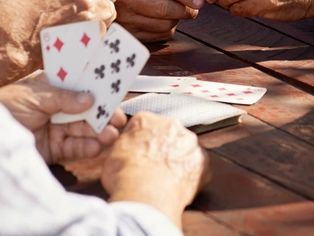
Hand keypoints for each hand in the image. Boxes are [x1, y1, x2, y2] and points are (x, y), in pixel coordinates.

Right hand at [0, 0, 116, 88]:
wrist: (9, 42)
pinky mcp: (93, 32)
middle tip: (83, 13)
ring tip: (79, 27)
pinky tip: (77, 38)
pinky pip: (105, 31)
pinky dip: (95, 35)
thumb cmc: (16, 14)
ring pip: (110, 11)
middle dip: (100, 1)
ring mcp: (91, 9)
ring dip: (100, 18)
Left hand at [0, 71, 125, 163]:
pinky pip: (74, 148)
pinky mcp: (53, 150)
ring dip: (99, 131)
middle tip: (119, 117)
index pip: (77, 84)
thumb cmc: (4, 107)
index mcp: (49, 88)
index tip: (114, 87)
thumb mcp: (34, 95)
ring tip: (112, 133)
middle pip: (85, 109)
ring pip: (83, 129)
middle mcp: (55, 108)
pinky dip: (87, 147)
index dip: (95, 85)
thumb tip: (90, 98)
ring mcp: (54, 129)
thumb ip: (63, 98)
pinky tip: (98, 145)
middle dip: (102, 112)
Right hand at [102, 112, 207, 227]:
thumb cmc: (125, 175)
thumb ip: (121, 145)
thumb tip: (123, 148)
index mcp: (145, 120)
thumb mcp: (109, 155)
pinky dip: (191, 175)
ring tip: (166, 179)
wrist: (145, 194)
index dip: (140, 142)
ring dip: (178, 160)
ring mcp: (189, 143)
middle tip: (152, 167)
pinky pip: (198, 167)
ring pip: (184, 149)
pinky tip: (179, 186)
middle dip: (161, 148)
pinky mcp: (203, 162)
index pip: (144, 126)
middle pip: (167, 134)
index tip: (138, 154)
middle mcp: (170, 125)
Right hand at [114, 0, 203, 41]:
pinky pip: (158, 35)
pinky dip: (168, 29)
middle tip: (194, 9)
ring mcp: (126, 18)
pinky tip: (165, 21)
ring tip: (178, 13)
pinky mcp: (129, 34)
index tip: (199, 0)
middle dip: (185, 10)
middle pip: (165, 9)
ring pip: (164, 25)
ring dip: (177, 20)